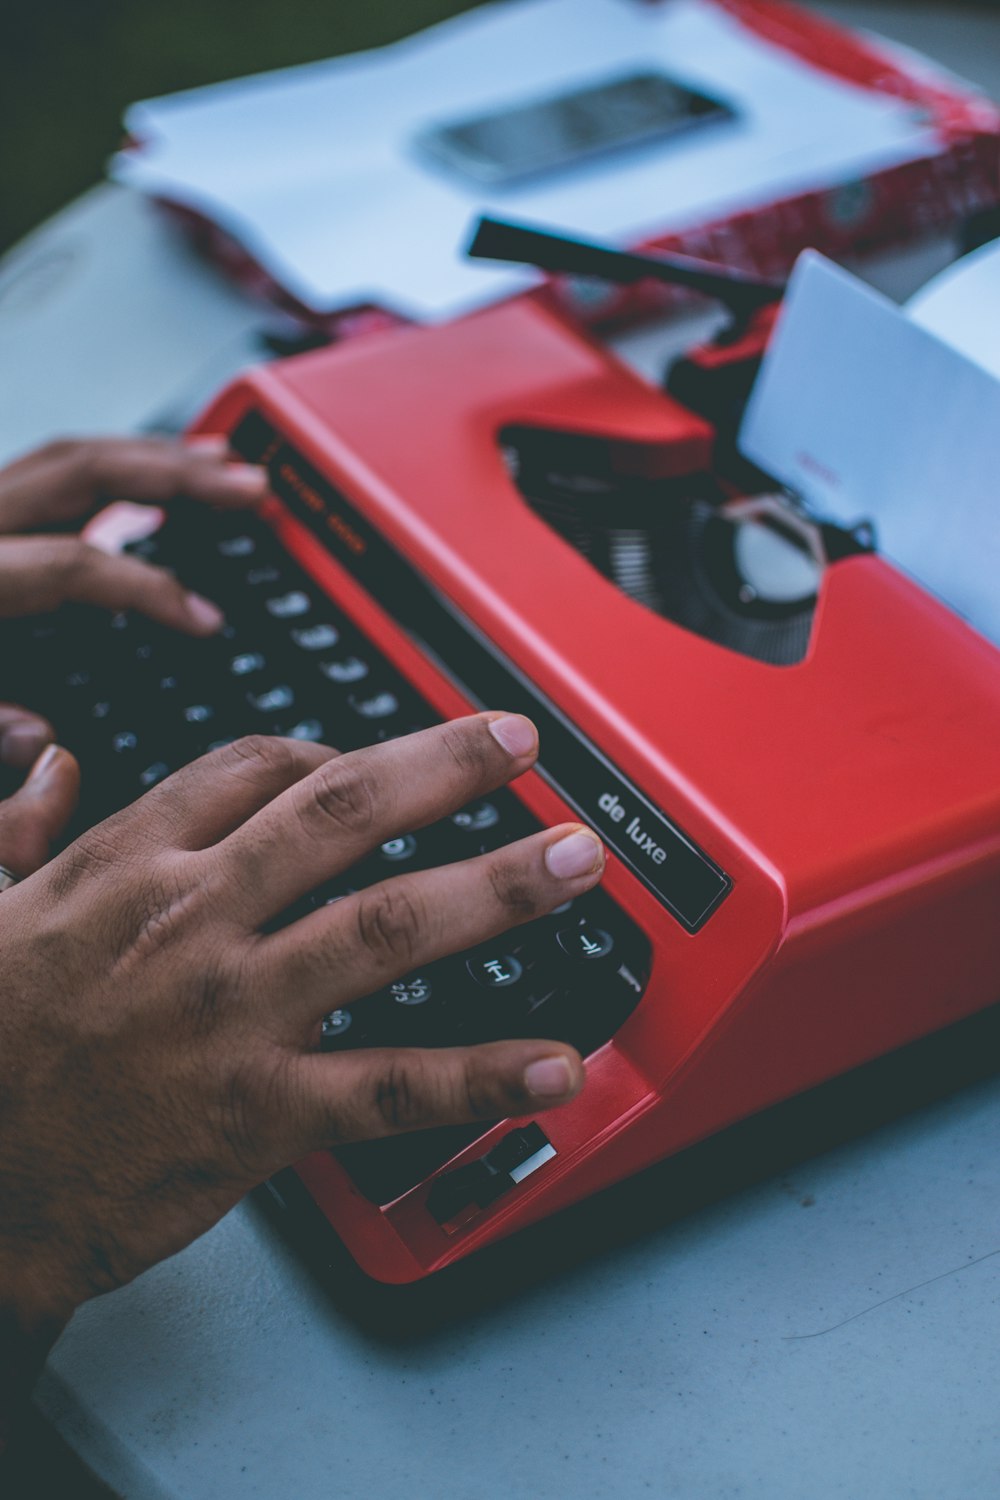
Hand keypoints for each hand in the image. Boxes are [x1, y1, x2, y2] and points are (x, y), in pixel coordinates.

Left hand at [0, 435, 265, 633]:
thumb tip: (47, 739)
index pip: (72, 561)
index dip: (149, 588)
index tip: (204, 619)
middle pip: (82, 470)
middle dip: (177, 475)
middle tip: (248, 486)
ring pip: (65, 457)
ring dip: (148, 458)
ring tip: (214, 463)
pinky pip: (48, 473)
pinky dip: (105, 470)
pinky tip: (143, 485)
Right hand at [0, 715, 601, 1366]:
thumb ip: (20, 824)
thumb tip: (54, 766)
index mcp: (130, 864)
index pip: (253, 768)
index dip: (334, 751)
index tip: (384, 755)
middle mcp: (193, 920)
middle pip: (342, 814)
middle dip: (446, 769)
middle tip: (524, 744)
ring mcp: (233, 1012)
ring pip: (386, 926)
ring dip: (495, 888)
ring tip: (575, 863)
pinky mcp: (257, 1111)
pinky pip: (388, 1085)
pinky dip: (479, 1074)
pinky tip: (553, 1065)